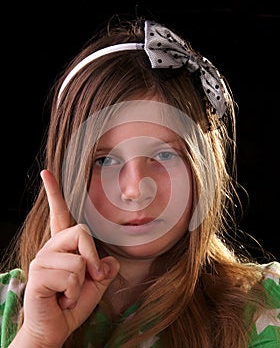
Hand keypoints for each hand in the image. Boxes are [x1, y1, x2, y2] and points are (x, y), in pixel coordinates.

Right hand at [11, 169, 119, 346]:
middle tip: (88, 278)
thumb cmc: (72, 305)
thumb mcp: (95, 285)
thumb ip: (104, 269)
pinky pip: (71, 276)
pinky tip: (60, 299)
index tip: (47, 173)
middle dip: (92, 258)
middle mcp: (49, 248)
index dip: (54, 193)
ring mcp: (41, 260)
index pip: (59, 214)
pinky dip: (73, 293)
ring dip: (81, 283)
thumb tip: (111, 261)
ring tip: (67, 293)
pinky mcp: (38, 275)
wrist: (55, 330)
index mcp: (61, 246)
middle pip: (81, 232)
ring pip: (79, 260)